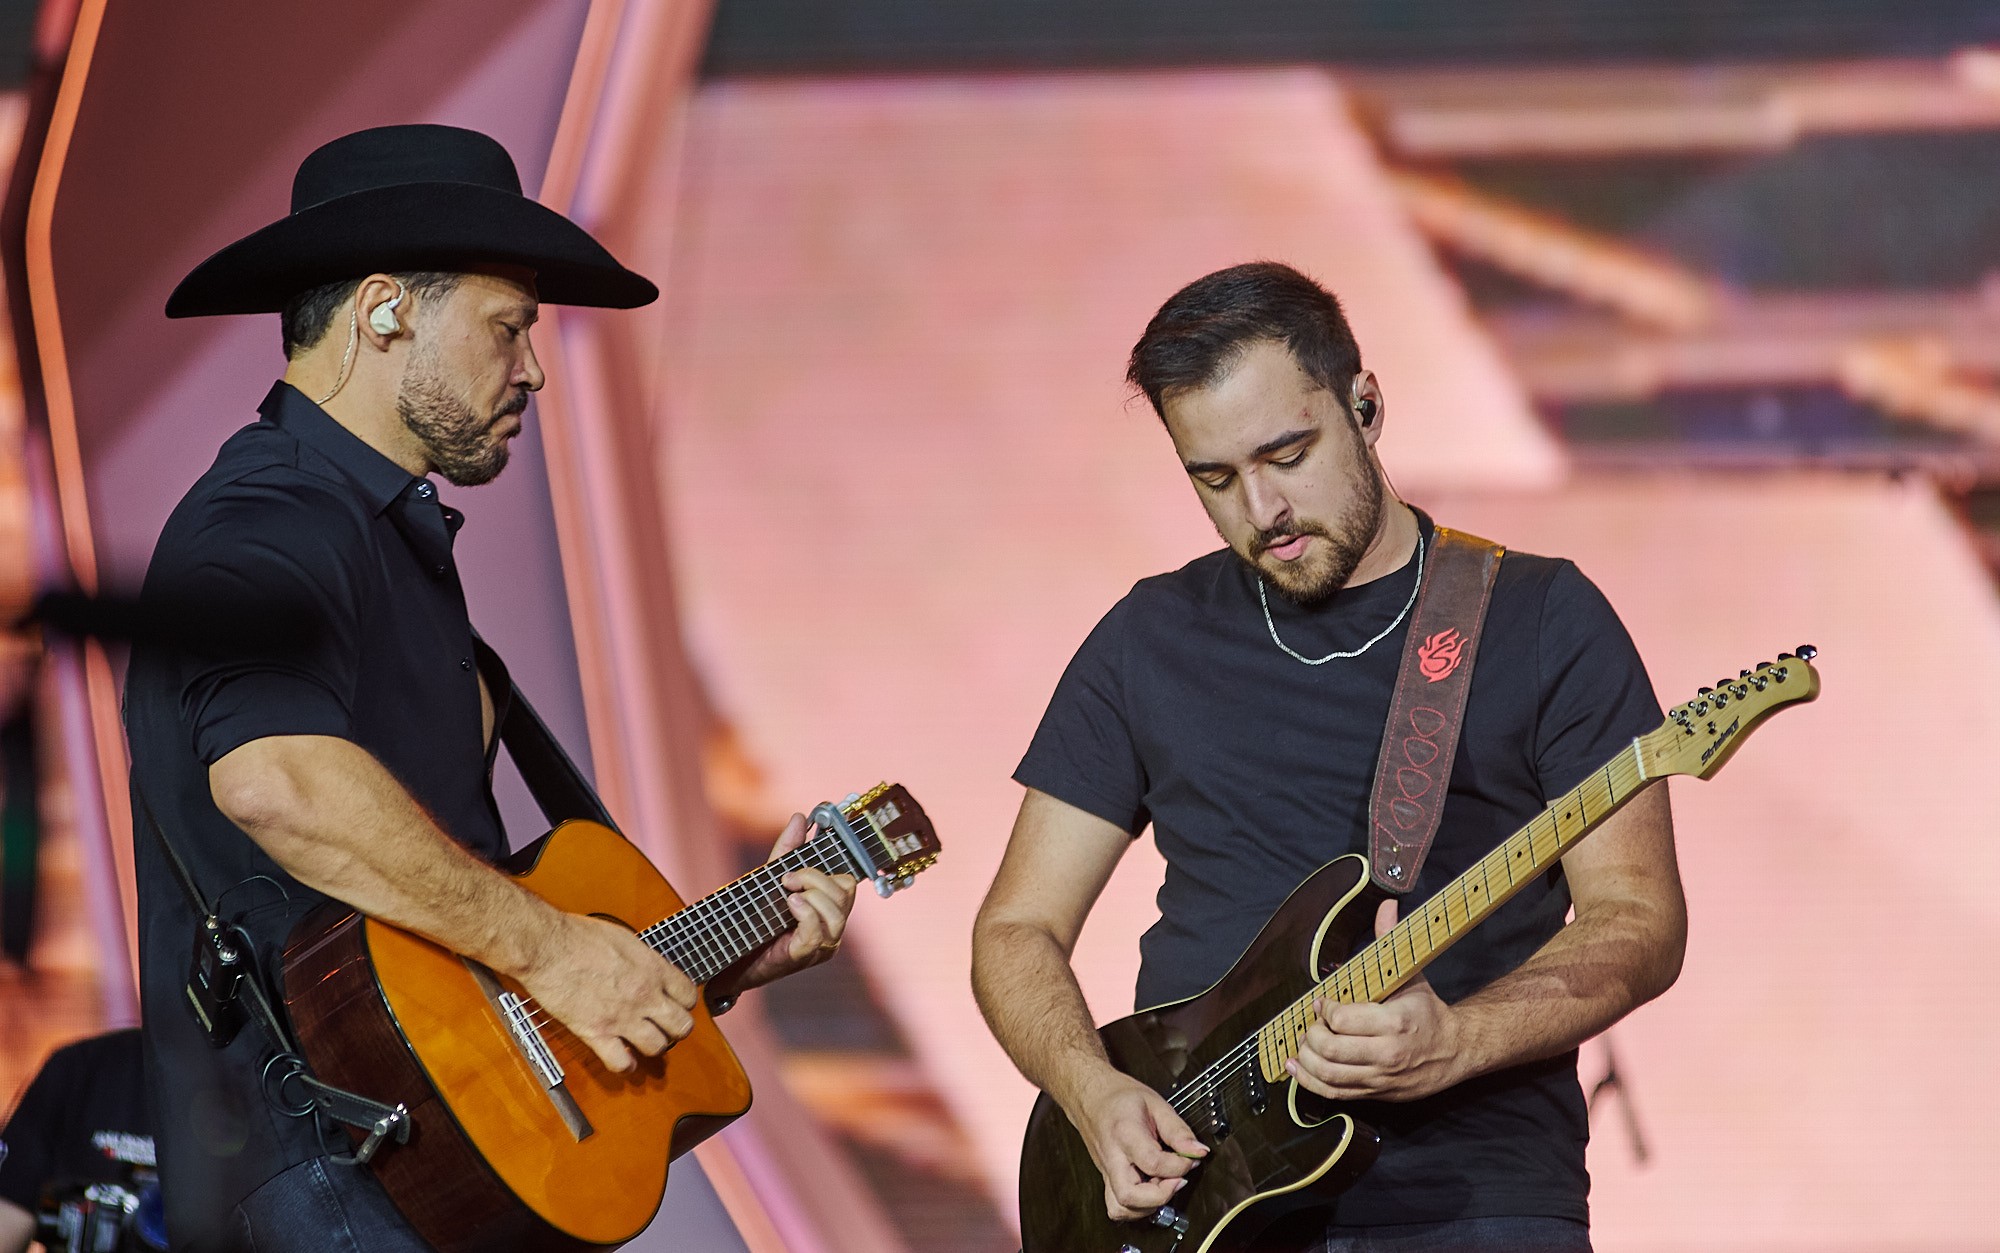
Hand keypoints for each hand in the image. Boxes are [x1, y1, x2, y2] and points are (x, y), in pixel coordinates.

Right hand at [516, 911, 698, 1072]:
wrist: (547, 947)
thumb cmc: (578, 936)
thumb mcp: (624, 939)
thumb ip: (642, 960)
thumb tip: (647, 969)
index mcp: (652, 968)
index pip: (688, 995)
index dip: (685, 1002)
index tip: (676, 1003)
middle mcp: (644, 995)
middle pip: (681, 1026)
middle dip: (677, 1028)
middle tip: (666, 1026)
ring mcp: (622, 1016)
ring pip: (657, 1047)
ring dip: (653, 1046)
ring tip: (645, 1041)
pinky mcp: (596, 1032)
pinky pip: (621, 1062)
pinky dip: (625, 1065)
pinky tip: (624, 1060)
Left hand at [712, 813, 858, 997]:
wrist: (729, 959)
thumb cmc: (753, 921)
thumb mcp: (770, 880)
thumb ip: (787, 851)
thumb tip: (800, 818)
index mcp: (827, 909)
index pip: (847, 884)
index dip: (826, 870)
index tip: (795, 868)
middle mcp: (831, 928)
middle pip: (845, 895)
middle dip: (817, 879)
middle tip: (788, 879)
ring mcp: (821, 946)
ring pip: (837, 914)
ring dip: (811, 896)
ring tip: (787, 894)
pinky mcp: (804, 957)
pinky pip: (817, 934)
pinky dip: (805, 913)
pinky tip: (790, 904)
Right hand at [1064, 1066, 1208, 1220]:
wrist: (1091, 1097)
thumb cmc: (1120, 1098)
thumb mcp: (1156, 1104)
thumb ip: (1178, 1130)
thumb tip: (1198, 1151)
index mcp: (1125, 1134)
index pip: (1153, 1163)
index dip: (1179, 1165)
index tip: (1192, 1158)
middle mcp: (1112, 1158)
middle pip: (1129, 1196)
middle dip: (1160, 1196)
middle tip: (1177, 1179)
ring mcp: (1106, 1172)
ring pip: (1120, 1208)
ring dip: (1148, 1206)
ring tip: (1163, 1184)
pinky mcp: (1106, 1180)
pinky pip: (1117, 1207)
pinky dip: (1137, 1208)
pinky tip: (1150, 1189)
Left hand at [1287, 899, 1466, 1101]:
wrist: (1456, 1051)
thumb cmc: (1428, 1012)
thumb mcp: (1412, 974)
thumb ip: (1391, 940)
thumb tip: (1386, 905)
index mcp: (1394, 1022)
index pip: (1342, 1020)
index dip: (1324, 1009)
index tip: (1321, 1002)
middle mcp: (1387, 1054)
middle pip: (1330, 1049)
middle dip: (1311, 1034)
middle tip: (1312, 1022)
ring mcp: (1380, 1077)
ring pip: (1329, 1074)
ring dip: (1306, 1059)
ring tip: (1302, 1043)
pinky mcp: (1375, 1093)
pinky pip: (1335, 1094)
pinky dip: (1310, 1082)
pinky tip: (1297, 1067)